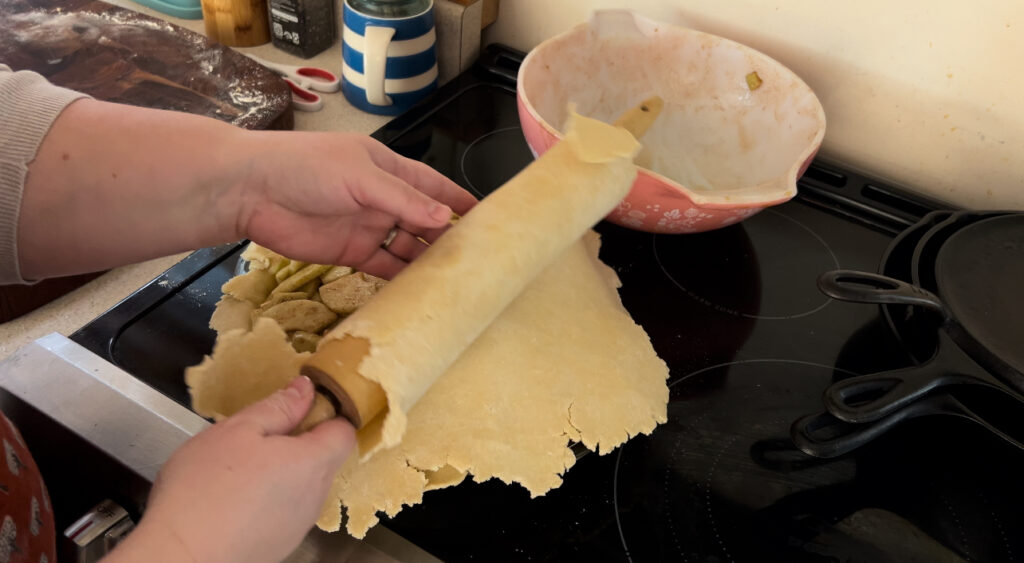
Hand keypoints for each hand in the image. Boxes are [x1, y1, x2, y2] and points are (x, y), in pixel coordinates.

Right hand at [105, 376, 353, 562]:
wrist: (180, 558)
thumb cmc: (205, 490)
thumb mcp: (238, 430)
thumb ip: (278, 406)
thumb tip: (306, 389)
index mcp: (313, 462)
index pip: (345, 430)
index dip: (327, 413)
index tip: (300, 406)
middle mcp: (316, 496)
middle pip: (324, 458)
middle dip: (299, 442)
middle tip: (258, 437)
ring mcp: (300, 524)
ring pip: (305, 485)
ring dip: (283, 471)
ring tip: (241, 469)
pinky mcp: (282, 544)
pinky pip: (287, 510)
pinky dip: (270, 499)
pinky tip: (237, 499)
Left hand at [234, 132, 477, 278]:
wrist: (250, 191)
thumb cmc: (304, 167)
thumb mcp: (360, 176)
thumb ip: (402, 199)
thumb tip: (444, 219)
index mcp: (387, 169)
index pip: (432, 187)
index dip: (458, 200)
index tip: (489, 217)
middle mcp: (381, 199)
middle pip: (423, 221)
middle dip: (449, 237)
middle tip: (479, 259)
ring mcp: (367, 227)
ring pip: (407, 247)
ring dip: (428, 261)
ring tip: (457, 280)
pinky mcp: (350, 253)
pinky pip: (383, 267)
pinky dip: (401, 278)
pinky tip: (422, 290)